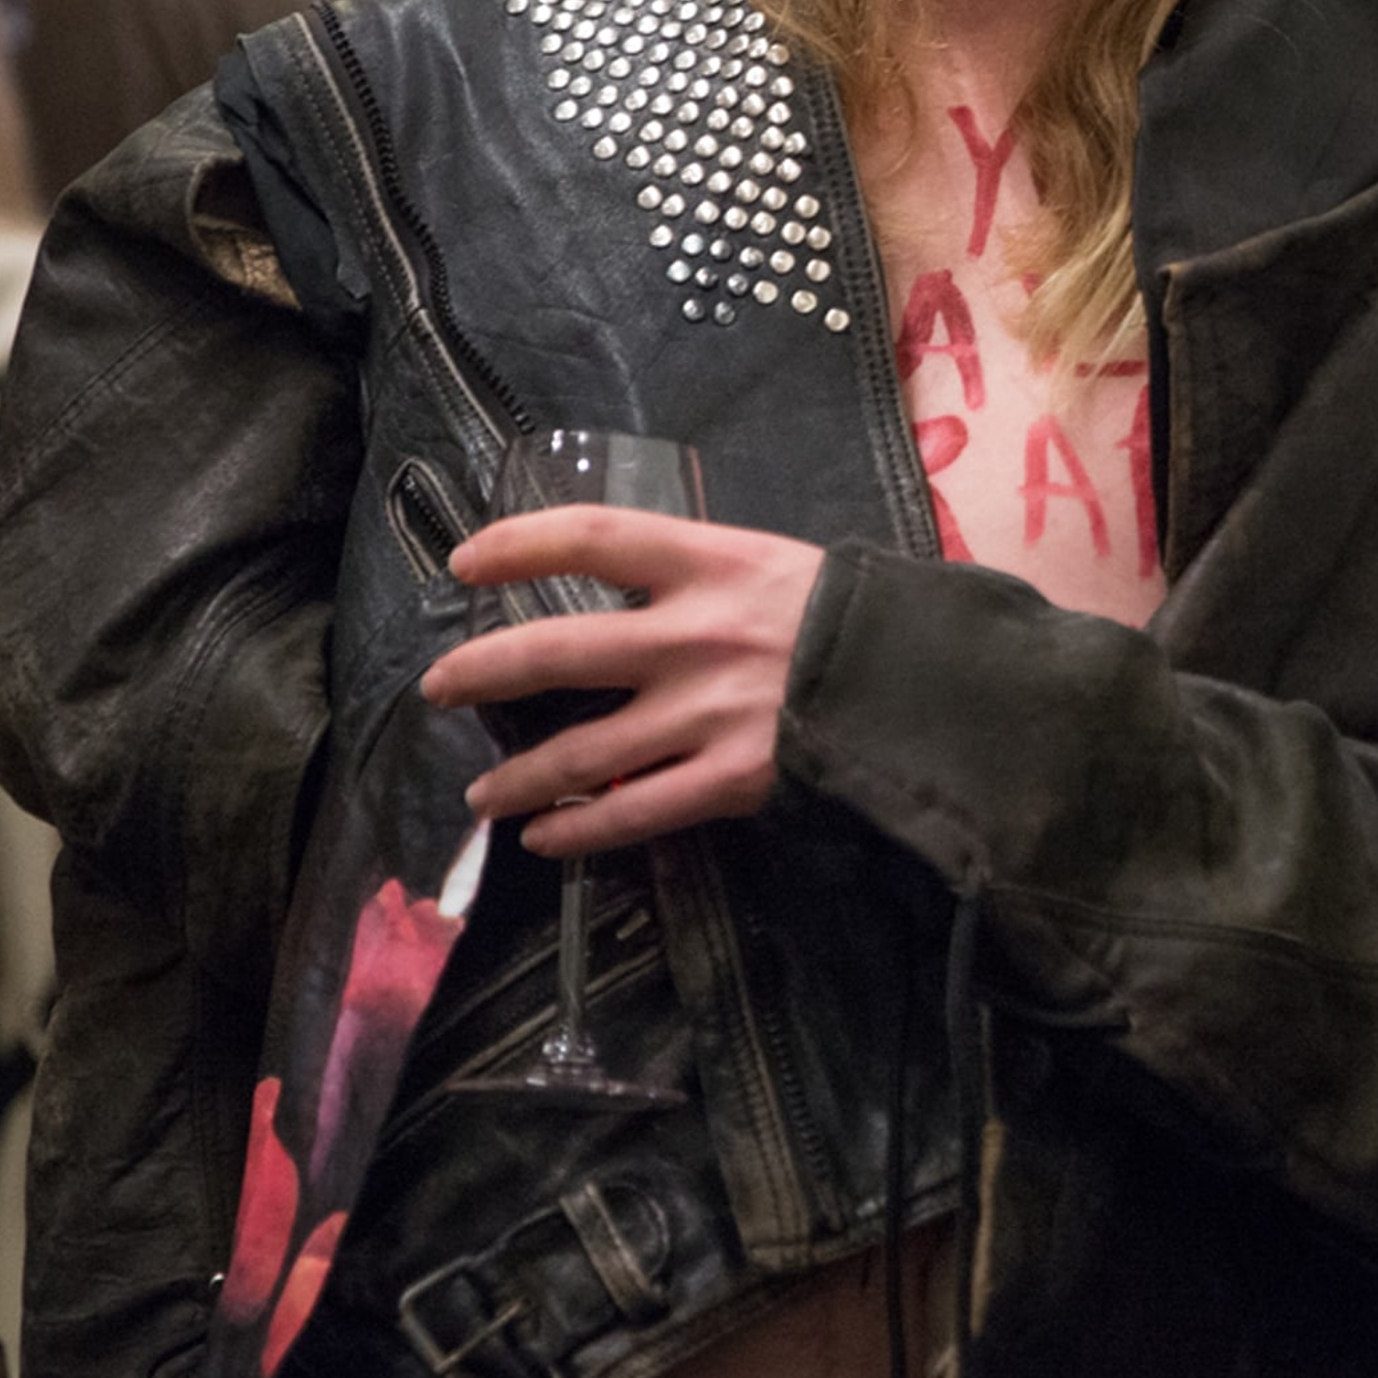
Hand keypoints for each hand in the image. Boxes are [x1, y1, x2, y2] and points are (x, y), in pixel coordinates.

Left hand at [420, 506, 824, 858]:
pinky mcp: (730, 779)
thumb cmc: (854, 617)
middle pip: (556, 649)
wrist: (936, 685)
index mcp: (709, 561)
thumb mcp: (776, 565)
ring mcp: (708, 712)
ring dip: (518, 778)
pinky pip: (632, 814)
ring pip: (580, 752)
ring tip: (483, 796)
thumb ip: (702, 578)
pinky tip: (545, 840)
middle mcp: (694, 634)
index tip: (465, 562)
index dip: (516, 544)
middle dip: (483, 672)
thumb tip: (629, 594)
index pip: (590, 537)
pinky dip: (578, 832)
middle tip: (440, 687)